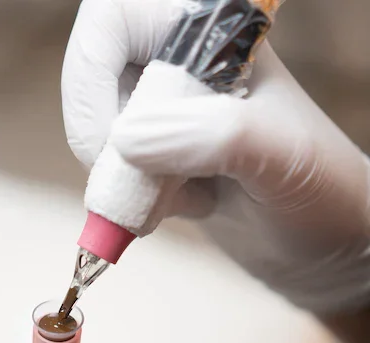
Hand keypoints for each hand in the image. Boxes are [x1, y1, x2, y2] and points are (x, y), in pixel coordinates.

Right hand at [63, 0, 369, 313]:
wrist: (324, 244)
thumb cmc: (321, 187)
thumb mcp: (279, 152)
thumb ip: (210, 135)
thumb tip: (123, 141)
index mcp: (217, 32)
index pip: (117, 18)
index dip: (92, 76)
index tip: (115, 140)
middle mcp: (185, 61)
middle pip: (93, 76)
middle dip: (104, 139)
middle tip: (140, 182)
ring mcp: (167, 108)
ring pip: (99, 127)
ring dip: (121, 176)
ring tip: (179, 199)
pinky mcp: (156, 151)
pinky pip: (110, 166)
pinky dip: (128, 196)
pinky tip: (182, 205)